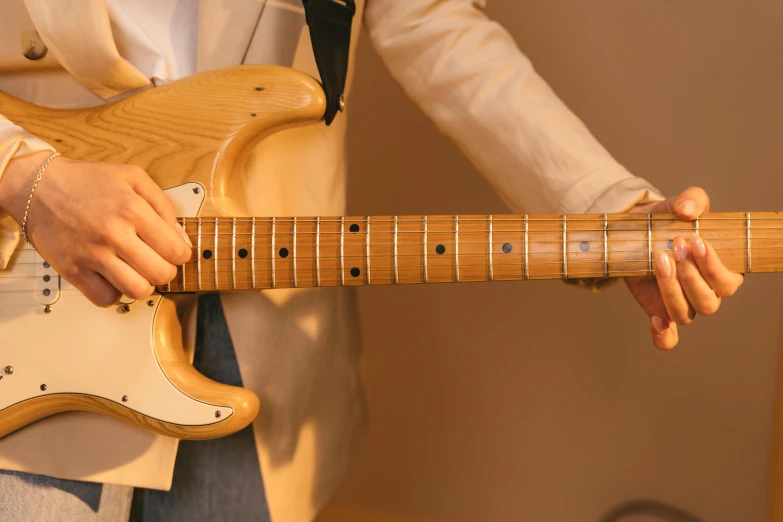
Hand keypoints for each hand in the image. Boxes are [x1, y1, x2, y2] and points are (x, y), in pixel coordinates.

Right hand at [0, 151, 191, 306]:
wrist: (37, 186)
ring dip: (143, 284)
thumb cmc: (86, 181)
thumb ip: (163, 204)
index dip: (181, 255)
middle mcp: (113, 234)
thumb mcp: (132, 177)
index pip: (176, 251)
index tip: (174, 252)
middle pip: (162, 274)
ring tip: (136, 270)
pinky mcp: (73, 271)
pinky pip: (105, 299)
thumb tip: (180, 236)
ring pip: (138, 291)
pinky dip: (114, 293)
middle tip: (156, 261)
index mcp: (132, 210)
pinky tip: (113, 277)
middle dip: (165, 270)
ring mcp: (92, 255)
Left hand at [624, 187, 743, 349]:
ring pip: (685, 314)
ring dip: (672, 290)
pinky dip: (664, 337)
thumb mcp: (680, 204)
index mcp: (721, 271)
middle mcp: (705, 292)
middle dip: (691, 276)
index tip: (694, 240)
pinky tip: (655, 322)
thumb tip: (687, 210)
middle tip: (674, 246)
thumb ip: (691, 200)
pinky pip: (668, 337)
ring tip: (658, 261)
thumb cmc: (668, 220)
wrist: (637, 229)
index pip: (728, 281)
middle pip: (709, 302)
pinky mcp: (657, 309)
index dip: (713, 265)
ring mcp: (681, 303)